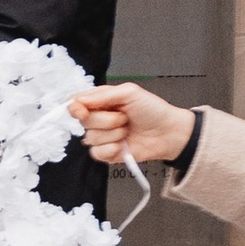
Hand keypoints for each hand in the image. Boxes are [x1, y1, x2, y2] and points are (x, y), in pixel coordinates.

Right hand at [73, 81, 197, 166]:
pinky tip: (123, 145)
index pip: (76, 103)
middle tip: (124, 118)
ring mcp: (104, 136)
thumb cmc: (153, 110)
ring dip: (112, 135)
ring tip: (127, 130)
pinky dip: (111, 149)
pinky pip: (97, 153)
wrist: (168, 133)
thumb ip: (102, 95)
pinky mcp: (108, 153)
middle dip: (105, 120)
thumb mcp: (129, 92)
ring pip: (91, 138)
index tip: (82, 110)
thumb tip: (78, 101)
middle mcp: (100, 118)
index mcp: (101, 101)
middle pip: (83, 122)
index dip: (76, 108)